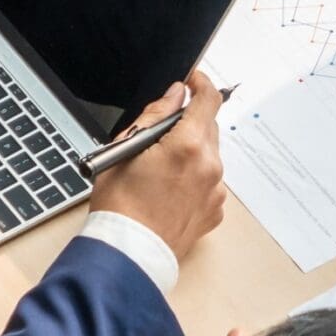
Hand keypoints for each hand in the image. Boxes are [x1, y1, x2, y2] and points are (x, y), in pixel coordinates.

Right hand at [89, 71, 227, 261]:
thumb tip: (174, 95)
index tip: (193, 81)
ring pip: (209, 155)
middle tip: (161, 134)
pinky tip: (170, 189)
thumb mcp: (125, 149)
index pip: (208, 99)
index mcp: (188, 146)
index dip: (201, 84)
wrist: (128, 253)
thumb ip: (154, 116)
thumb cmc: (119, 206)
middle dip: (190, 122)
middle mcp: (210, 166)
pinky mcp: (214, 210)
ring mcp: (215, 190)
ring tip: (160, 169)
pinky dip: (195, 178)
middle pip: (209, 127)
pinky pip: (210, 182)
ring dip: (192, 152)